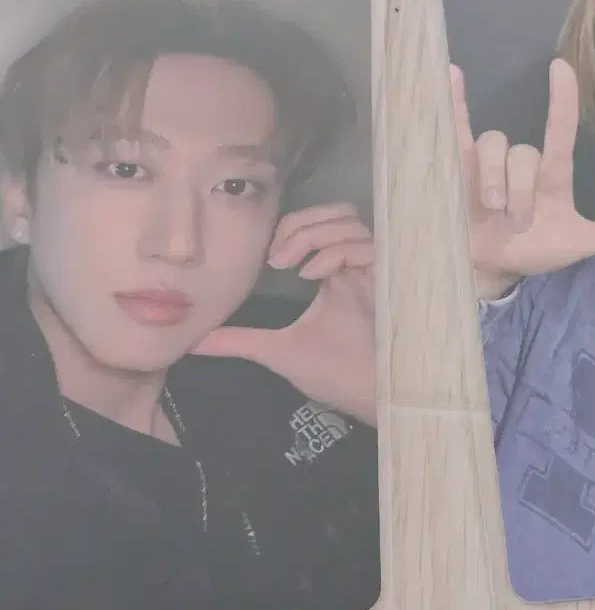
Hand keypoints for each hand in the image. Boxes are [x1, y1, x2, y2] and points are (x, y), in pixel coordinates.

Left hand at [191, 203, 376, 426]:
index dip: (293, 226)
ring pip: (350, 222)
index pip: (320, 223)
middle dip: (302, 223)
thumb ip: (238, 340)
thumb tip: (193, 343)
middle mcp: (355, 265)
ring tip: (292, 267)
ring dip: (314, 235)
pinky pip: (364, 246)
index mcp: (334, 273)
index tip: (270, 257)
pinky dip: (335, 253)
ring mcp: (372, 270)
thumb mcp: (276, 350)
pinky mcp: (386, 280)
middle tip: (277, 257)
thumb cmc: (333, 373)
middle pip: (338, 212)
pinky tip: (314, 276)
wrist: (366, 397)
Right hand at [451, 58, 594, 298]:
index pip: (559, 130)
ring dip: (493, 181)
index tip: (562, 68)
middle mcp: (521, 163)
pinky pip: (457, 127)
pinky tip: (449, 72)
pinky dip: (453, 101)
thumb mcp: (579, 242)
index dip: (562, 100)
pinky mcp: (460, 167)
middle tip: (517, 221)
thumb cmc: (536, 250)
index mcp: (551, 174)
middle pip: (521, 152)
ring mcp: (490, 162)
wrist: (496, 266)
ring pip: (492, 149)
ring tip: (490, 210)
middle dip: (519, 190)